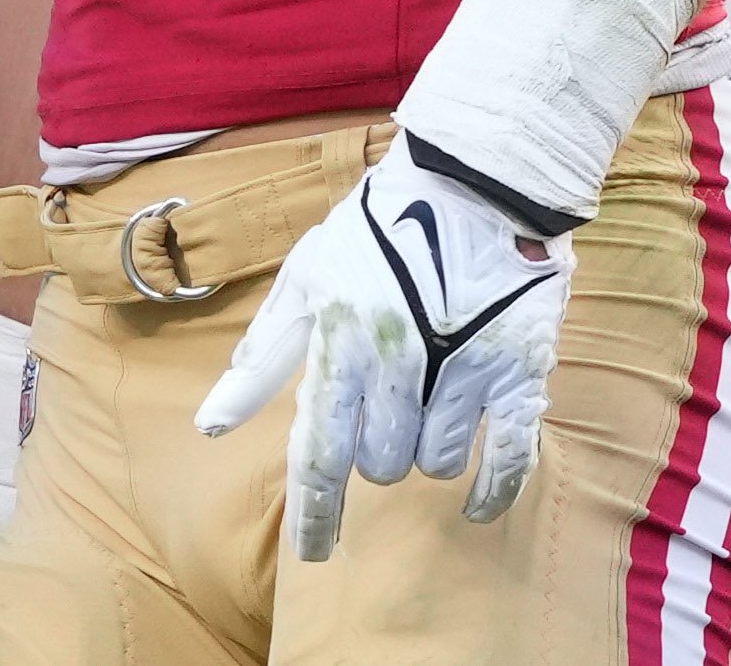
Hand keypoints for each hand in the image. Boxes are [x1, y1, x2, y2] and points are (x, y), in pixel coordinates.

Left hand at [195, 148, 569, 555]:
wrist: (475, 178)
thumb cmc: (378, 229)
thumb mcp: (307, 277)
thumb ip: (263, 355)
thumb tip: (211, 424)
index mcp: (339, 342)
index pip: (317, 455)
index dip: (315, 514)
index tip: (315, 554)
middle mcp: (398, 363)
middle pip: (379, 465)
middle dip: (375, 454)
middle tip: (385, 407)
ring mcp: (463, 369)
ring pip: (435, 462)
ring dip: (425, 449)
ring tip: (428, 397)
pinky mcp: (519, 368)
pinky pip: (508, 456)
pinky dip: (492, 489)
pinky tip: (477, 503)